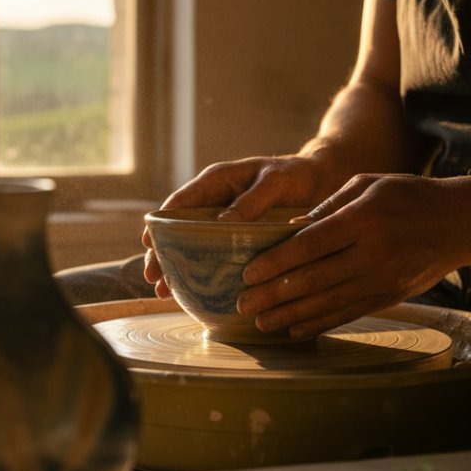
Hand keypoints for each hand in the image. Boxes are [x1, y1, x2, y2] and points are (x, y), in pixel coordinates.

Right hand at [142, 155, 333, 297]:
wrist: (322, 181)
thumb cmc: (297, 175)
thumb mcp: (276, 183)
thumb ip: (251, 201)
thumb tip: (223, 223)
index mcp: (215, 182)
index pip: (178, 204)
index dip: (160, 224)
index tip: (149, 245)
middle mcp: (214, 203)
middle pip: (176, 230)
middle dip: (161, 254)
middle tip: (154, 280)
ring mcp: (223, 222)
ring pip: (190, 247)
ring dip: (177, 268)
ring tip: (165, 293)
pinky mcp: (235, 239)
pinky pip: (211, 256)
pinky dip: (200, 274)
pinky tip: (194, 295)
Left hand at [234, 174, 470, 337]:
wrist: (461, 223)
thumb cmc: (409, 196)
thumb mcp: (369, 184)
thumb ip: (328, 206)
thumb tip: (291, 230)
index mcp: (364, 220)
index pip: (311, 245)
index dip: (276, 261)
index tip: (247, 274)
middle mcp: (373, 254)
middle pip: (314, 279)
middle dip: (274, 295)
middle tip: (243, 305)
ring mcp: (383, 279)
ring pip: (328, 302)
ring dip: (290, 315)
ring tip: (260, 323)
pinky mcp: (390, 296)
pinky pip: (348, 313)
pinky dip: (319, 323)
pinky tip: (294, 330)